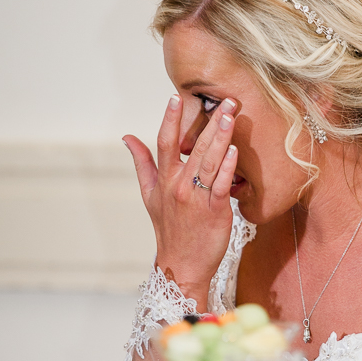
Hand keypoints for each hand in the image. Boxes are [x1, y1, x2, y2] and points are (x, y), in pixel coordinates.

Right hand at [123, 96, 238, 307]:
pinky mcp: (215, 212)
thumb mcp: (149, 194)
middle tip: (226, 100)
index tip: (175, 97)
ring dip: (221, 138)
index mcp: (164, 179)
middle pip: (194, 147)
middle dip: (210, 122)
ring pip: (209, 162)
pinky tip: (233, 151)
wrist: (182, 263)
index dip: (170, 119)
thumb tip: (127, 137)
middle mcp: (179, 186)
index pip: (165, 143)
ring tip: (231, 117)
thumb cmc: (168, 227)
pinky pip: (220, 186)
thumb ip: (142, 163)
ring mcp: (197, 198)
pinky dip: (226, 168)